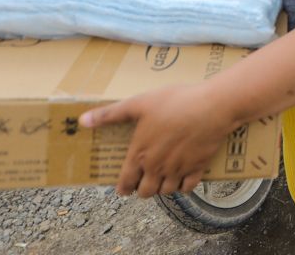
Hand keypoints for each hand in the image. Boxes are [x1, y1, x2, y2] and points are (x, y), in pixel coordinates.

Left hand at [80, 82, 236, 197]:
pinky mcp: (198, 168)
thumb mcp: (139, 104)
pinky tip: (183, 176)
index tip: (124, 188)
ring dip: (162, 187)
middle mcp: (157, 167)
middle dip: (143, 189)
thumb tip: (82, 122)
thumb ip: (110, 114)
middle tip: (145, 180)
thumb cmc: (175, 102)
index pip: (126, 182)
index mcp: (140, 154)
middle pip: (146, 192)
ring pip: (166, 192)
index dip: (123, 188)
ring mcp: (178, 170)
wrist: (212, 107)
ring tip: (163, 178)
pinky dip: (184, 186)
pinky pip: (188, 187)